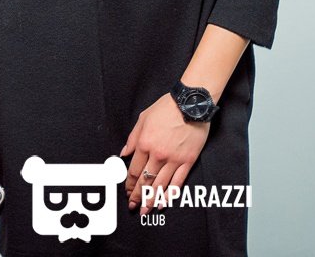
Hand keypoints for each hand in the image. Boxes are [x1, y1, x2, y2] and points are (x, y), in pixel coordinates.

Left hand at [121, 94, 208, 214]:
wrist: (191, 103)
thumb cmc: (167, 107)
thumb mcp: (143, 118)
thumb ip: (132, 138)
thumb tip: (123, 153)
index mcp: (144, 144)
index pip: (133, 171)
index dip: (129, 184)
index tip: (127, 192)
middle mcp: (157, 155)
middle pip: (145, 181)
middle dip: (137, 196)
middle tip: (134, 207)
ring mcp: (173, 159)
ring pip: (160, 185)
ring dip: (151, 199)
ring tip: (146, 210)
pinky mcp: (188, 161)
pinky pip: (177, 182)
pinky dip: (169, 195)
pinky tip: (163, 202)